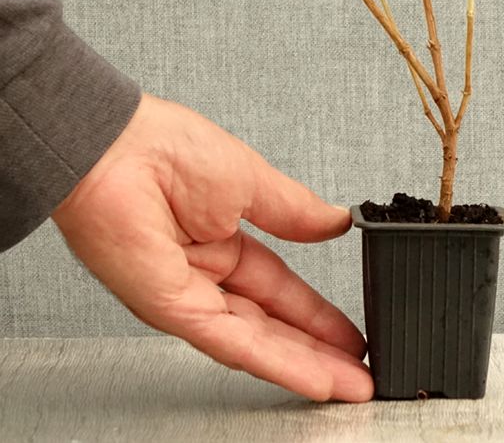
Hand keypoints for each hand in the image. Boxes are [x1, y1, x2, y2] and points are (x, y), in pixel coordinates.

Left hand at [51, 92, 372, 401]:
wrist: (116, 147)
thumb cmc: (165, 148)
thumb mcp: (253, 180)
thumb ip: (296, 212)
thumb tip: (336, 221)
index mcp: (222, 237)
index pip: (279, 288)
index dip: (317, 312)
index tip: (350, 330)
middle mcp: (205, 273)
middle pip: (272, 323)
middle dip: (319, 349)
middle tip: (359, 371)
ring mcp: (188, 296)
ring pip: (257, 341)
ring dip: (306, 365)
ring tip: (348, 384)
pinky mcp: (172, 310)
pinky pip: (232, 341)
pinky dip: (275, 362)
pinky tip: (310, 375)